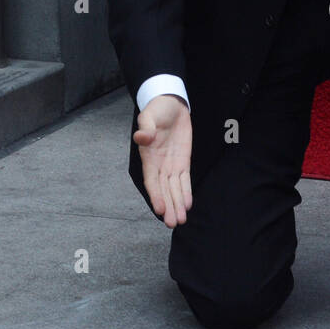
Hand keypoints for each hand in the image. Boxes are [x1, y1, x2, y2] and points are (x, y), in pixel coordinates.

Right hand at [134, 95, 192, 225]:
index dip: (156, 195)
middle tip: (172, 223)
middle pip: (164, 190)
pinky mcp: (183, 161)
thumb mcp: (149, 116)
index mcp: (148, 157)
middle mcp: (159, 165)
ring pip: (174, 189)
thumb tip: (141, 136)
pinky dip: (186, 192)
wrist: (170, 105)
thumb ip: (145, 127)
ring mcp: (171, 164)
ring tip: (180, 220)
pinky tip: (188, 205)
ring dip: (177, 204)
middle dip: (168, 206)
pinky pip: (184, 180)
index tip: (159, 209)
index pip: (152, 180)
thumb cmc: (156, 110)